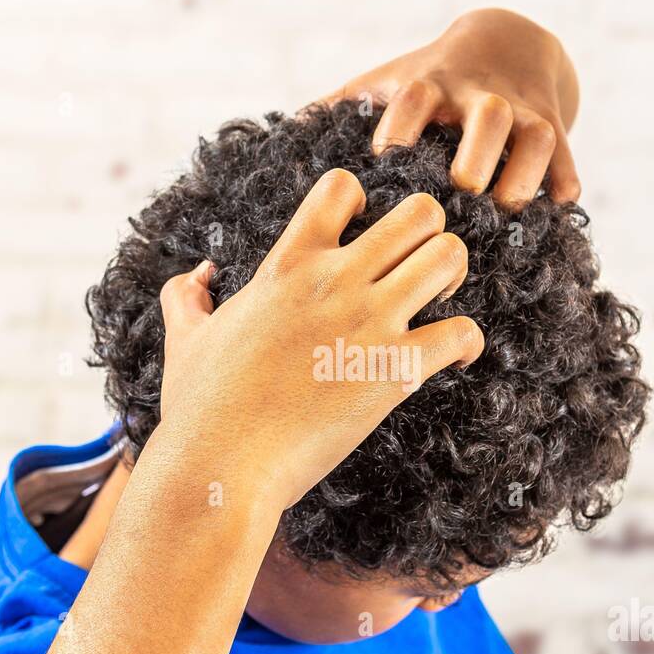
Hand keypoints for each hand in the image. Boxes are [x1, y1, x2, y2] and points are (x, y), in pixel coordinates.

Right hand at [157, 169, 482, 511]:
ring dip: (453, 276)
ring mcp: (368, 323)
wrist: (220, 467)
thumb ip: (186, 297)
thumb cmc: (200, 410)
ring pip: (450, 256)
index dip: (362, 203)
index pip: (342, 187)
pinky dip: (469, 343)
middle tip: (417, 271)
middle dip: (428, 235)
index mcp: (287, 266)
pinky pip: (463, 331)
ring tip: (438, 305)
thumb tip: (197, 275)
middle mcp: (334, 282)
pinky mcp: (395, 371)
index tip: (360, 239)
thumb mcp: (184, 340)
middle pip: (420, 212)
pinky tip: (457, 359)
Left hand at [324, 8, 580, 208]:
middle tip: (462, 184)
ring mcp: (524, 113)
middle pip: (487, 114)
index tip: (385, 156)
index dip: (401, 123)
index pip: (415, 97)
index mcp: (434, 85)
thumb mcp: (389, 80)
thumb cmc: (432, 77)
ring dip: (526, 170)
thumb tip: (281, 131)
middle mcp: (481, 97)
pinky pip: (568, 156)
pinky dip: (566, 179)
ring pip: (537, 136)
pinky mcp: (556, 127)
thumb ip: (342, 104)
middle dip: (478, 149)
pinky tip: (559, 206)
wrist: (507, 43)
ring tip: (508, 206)